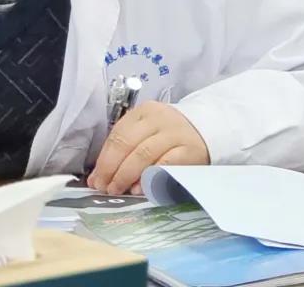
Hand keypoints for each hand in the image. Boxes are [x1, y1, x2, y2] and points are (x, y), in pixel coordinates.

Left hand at [87, 101, 209, 195]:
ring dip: (126, 175)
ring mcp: (175, 134)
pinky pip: (165, 164)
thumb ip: (125, 150)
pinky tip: (139, 189)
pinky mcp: (189, 151)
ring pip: (143, 154)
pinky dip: (149, 177)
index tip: (95, 179)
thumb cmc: (170, 135)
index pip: (117, 135)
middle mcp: (158, 119)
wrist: (208, 131)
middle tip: (104, 188)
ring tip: (117, 190)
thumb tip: (98, 177)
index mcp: (143, 112)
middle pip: (127, 143)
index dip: (104, 159)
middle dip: (111, 169)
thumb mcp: (147, 133)